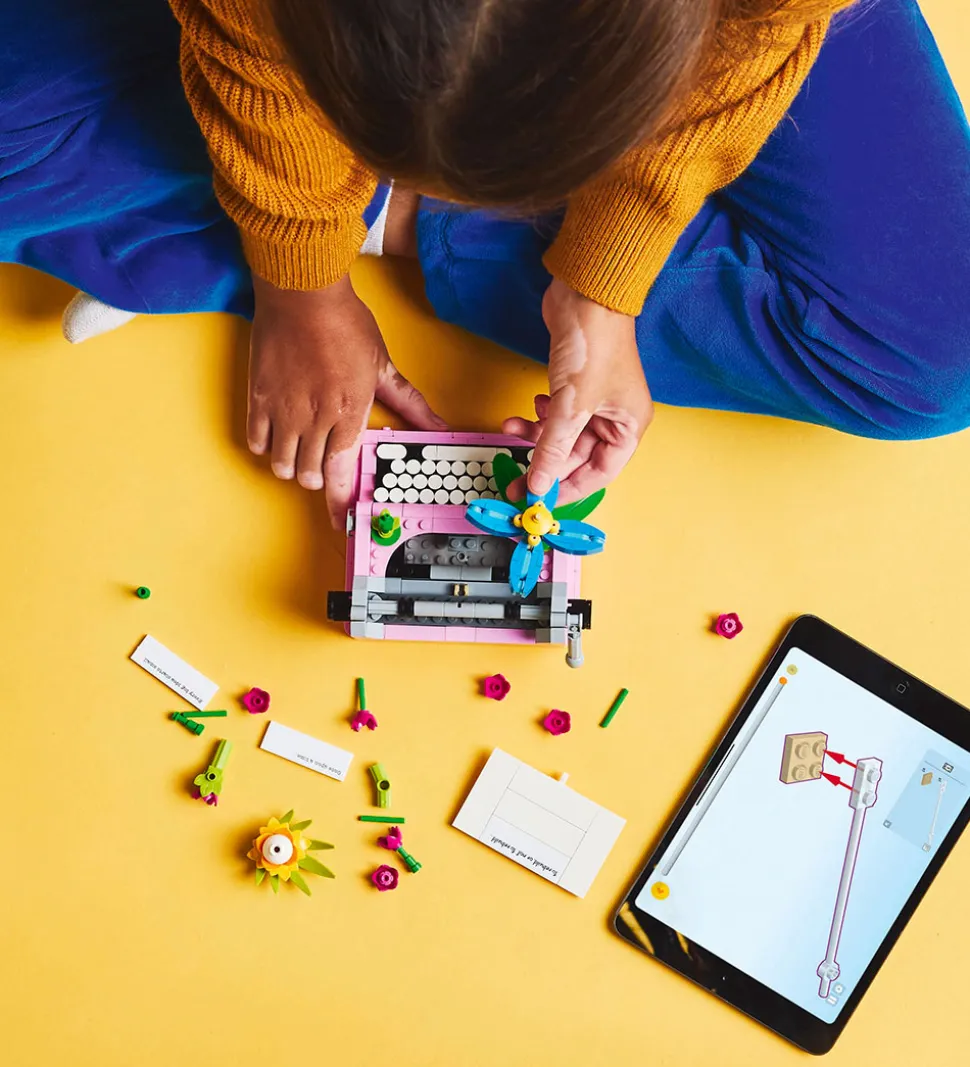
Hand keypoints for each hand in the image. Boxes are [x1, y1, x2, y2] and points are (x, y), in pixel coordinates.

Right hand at [248, 273, 445, 526]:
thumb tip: (439, 426)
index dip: (340, 505)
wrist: (302, 294)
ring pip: (282, 465)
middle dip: (319, 479)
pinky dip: (267, 447)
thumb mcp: (383, 365)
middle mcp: (315, 420)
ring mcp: (284, 411)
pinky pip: (257, 442)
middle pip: (310, 476)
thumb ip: (409, 403)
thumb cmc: (346, 324)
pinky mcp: (258, 398)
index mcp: (349, 415)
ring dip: (293, 467)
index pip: (342, 476)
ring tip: (301, 452)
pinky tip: (278, 436)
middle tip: (324, 467)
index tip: (342, 523)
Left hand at [503, 277, 652, 503]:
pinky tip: (527, 410)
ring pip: (561, 435)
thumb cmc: (595, 344)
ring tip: (512, 432)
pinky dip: (538, 416)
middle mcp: (614, 417)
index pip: (600, 474)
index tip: (542, 501)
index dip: (570, 489)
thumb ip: (552, 449)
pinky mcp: (574, 385)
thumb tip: (538, 484)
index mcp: (628, 427)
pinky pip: (554, 415)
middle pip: (577, 457)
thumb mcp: (571, 407)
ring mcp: (594, 401)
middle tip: (516, 478)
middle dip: (545, 465)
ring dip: (536, 437)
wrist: (584, 294)